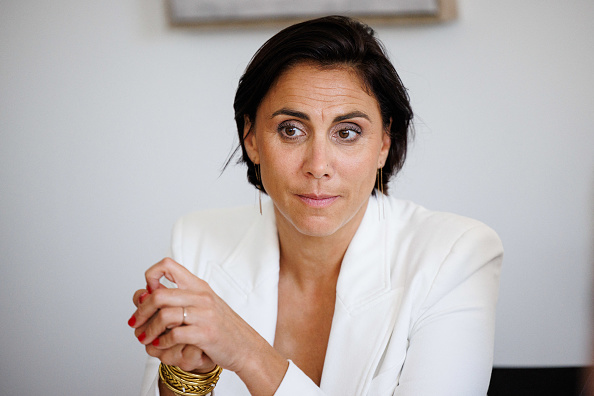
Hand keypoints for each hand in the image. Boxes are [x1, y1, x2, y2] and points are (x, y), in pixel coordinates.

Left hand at [128, 258, 279, 376]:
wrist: (247, 347)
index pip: (168, 265)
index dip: (151, 275)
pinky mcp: (206, 334)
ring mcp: (205, 314)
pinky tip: (161, 345)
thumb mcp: (203, 305)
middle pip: (159, 295)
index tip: (147, 292)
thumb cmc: (223, 327)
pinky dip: (163, 342)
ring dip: (149, 329)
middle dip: (141, 311)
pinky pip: (175, 334)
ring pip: (164, 315)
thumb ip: (180, 297)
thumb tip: (147, 294)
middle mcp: (201, 296)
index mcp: (198, 286)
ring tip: (145, 338)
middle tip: (135, 323)